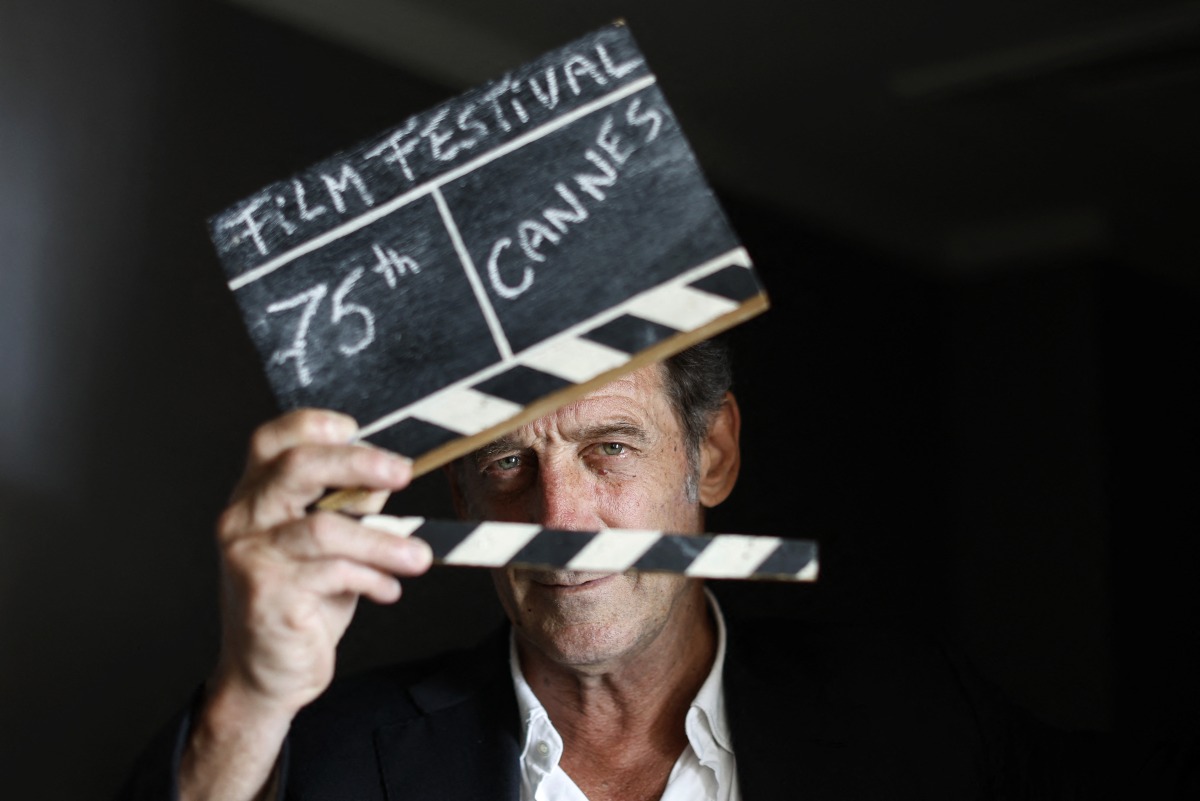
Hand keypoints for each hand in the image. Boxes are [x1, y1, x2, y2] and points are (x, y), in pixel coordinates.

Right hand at [181, 409, 431, 799]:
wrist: (267, 675)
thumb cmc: (301, 604)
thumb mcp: (329, 547)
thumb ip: (349, 509)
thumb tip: (385, 474)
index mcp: (256, 497)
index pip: (272, 440)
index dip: (313, 425)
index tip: (357, 428)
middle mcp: (243, 519)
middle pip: (296, 467)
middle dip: (357, 463)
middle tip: (403, 473)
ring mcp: (249, 555)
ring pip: (324, 529)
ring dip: (382, 542)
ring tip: (418, 557)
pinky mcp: (265, 593)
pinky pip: (331, 573)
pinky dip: (371, 578)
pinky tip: (387, 590)